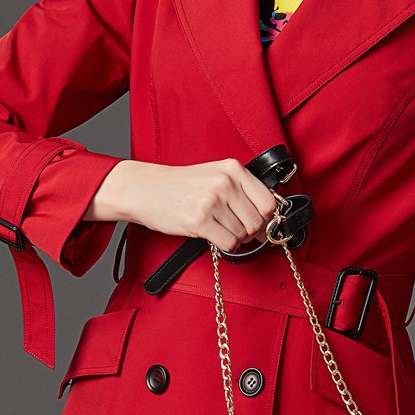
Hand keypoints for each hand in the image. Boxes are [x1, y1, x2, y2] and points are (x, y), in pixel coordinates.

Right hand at [88, 158, 277, 252]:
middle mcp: (225, 182)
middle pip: (257, 221)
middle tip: (235, 228)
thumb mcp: (215, 175)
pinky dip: (224, 246)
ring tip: (218, 228)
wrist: (146, 189)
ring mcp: (212, 201)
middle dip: (250, 231)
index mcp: (232, 168)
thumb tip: (268, 219)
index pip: (268, 201)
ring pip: (243, 234)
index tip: (258, 222)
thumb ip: (242, 191)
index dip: (266, 217)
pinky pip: (228, 243)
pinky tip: (212, 235)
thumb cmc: (182, 185)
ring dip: (234, 238)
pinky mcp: (200, 220)